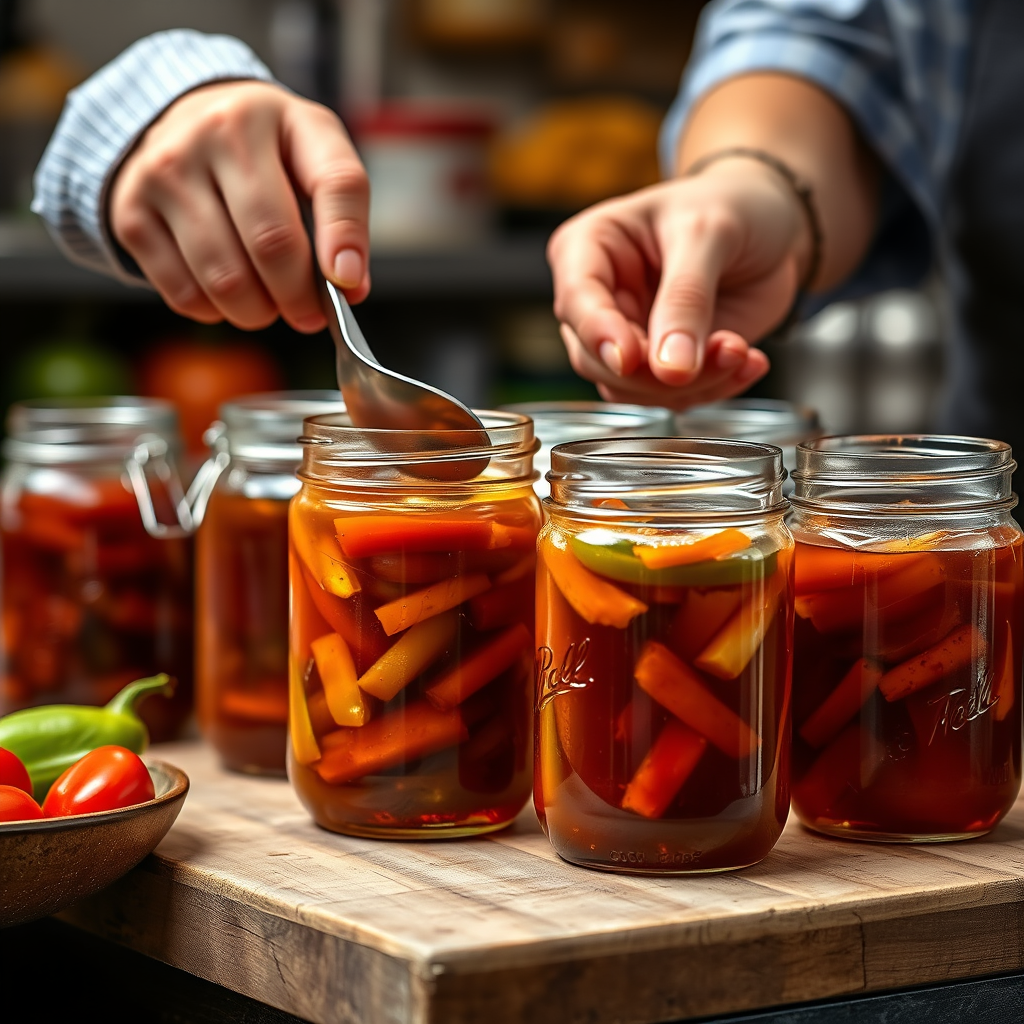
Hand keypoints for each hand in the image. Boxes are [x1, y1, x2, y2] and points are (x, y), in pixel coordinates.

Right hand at [110, 80, 369, 332]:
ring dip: (257, 312)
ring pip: (226, 279)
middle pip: (272, 243)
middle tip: (308, 314)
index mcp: (282, 116)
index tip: (348, 284)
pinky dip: (213, 311)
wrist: (181, 121)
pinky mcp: (131, 211)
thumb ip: (342, 215)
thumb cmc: (264, 151)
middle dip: (298, 297)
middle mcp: (218, 133)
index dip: (346, 239)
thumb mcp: (313, 155)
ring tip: (267, 304)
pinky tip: (223, 293)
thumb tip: (350, 286)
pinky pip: (184, 293)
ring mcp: (166, 171)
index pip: (334, 181)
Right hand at [547, 157, 810, 407]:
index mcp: (587, 248)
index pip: (577, 301)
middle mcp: (598, 298)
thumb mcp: (710, 234)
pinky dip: (714, 387)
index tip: (632, 357)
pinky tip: (746, 360)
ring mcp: (627, 335)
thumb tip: (670, 368)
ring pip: (632, 388)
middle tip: (720, 350)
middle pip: (597, 359)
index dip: (600, 334)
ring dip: (694, 383)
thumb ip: (687, 300)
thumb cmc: (730, 204)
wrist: (772, 222)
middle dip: (658, 370)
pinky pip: (670, 397)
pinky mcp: (660, 363)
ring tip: (740, 351)